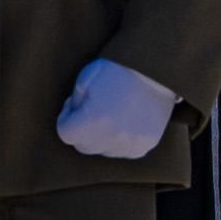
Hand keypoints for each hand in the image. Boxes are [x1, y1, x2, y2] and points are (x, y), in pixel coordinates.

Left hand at [56, 58, 177, 159]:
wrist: (155, 70)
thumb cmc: (117, 69)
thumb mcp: (86, 77)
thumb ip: (74, 102)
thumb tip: (74, 116)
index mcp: (92, 121)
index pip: (65, 133)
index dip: (66, 117)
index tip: (74, 106)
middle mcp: (110, 139)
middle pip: (84, 146)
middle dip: (82, 130)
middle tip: (92, 108)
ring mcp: (128, 145)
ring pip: (103, 150)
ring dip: (102, 136)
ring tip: (112, 111)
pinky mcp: (143, 146)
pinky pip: (123, 150)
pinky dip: (120, 139)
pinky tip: (126, 119)